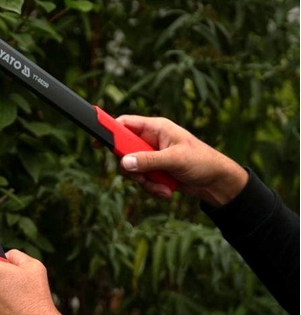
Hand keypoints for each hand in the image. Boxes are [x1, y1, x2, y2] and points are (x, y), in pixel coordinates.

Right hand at [116, 115, 248, 206]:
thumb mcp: (175, 159)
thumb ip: (149, 160)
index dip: (109, 130)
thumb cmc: (202, 161)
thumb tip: (124, 163)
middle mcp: (151, 141)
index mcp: (156, 128)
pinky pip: (143, 180)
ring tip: (164, 187)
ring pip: (133, 169)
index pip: (125, 124)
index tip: (97, 142)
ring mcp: (152, 157)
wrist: (218, 183)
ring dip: (146, 182)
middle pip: (125, 151)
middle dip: (132, 168)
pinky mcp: (156, 172)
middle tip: (140, 176)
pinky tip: (168, 191)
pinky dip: (153, 188)